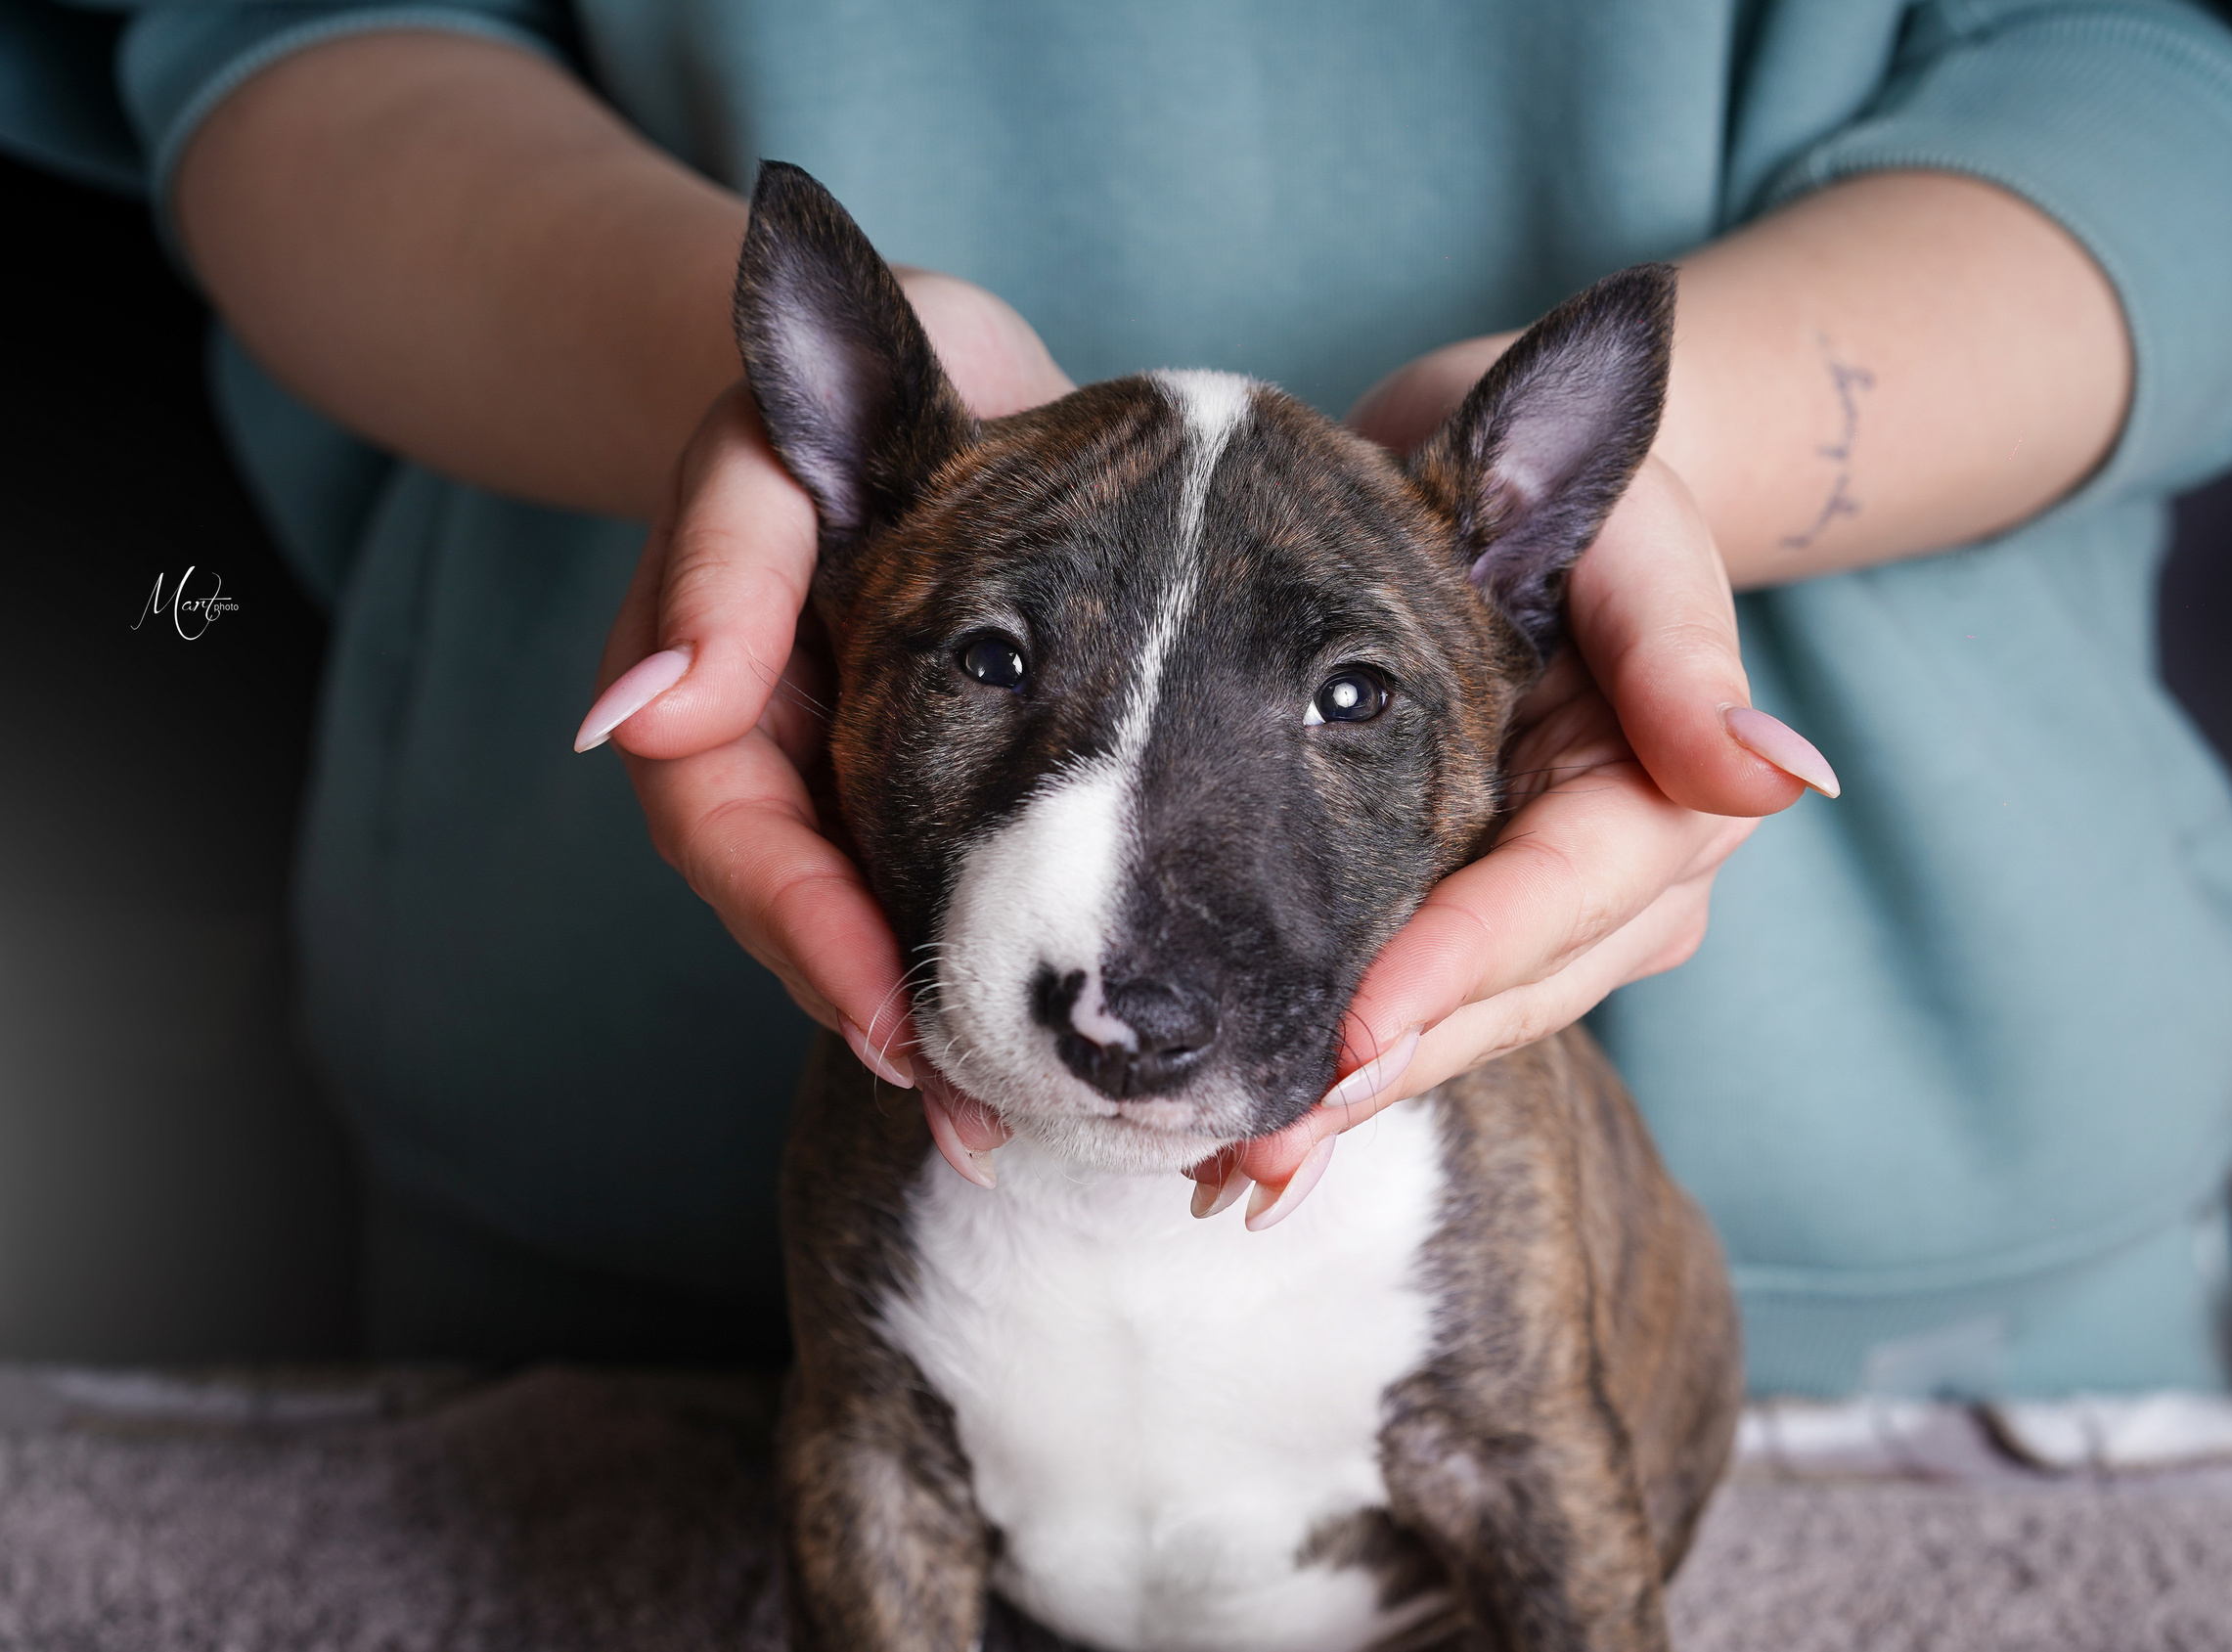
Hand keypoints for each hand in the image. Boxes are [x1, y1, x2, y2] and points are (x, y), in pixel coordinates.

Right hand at [576, 271, 1073, 1106]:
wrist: (946, 362)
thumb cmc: (847, 385)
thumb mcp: (766, 450)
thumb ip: (716, 568)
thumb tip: (637, 717)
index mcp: (716, 707)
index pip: (740, 849)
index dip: (810, 938)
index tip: (890, 1020)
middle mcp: (793, 769)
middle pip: (819, 925)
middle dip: (903, 1022)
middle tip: (994, 1118)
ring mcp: (875, 784)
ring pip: (904, 930)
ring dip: (971, 1026)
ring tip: (1060, 1111)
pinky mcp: (969, 782)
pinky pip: (982, 892)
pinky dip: (1033, 960)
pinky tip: (1110, 1022)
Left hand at [1193, 344, 1838, 1224]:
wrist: (1508, 482)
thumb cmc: (1578, 500)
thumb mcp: (1634, 538)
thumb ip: (1680, 653)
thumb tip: (1774, 775)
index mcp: (1670, 800)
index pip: (1558, 901)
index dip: (1455, 974)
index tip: (1352, 1039)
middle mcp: (1625, 887)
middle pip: (1502, 998)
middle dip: (1381, 1074)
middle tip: (1257, 1152)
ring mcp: (1554, 919)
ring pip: (1454, 1027)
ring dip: (1346, 1103)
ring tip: (1232, 1169)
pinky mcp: (1480, 923)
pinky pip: (1416, 1010)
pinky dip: (1337, 1072)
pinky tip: (1252, 1144)